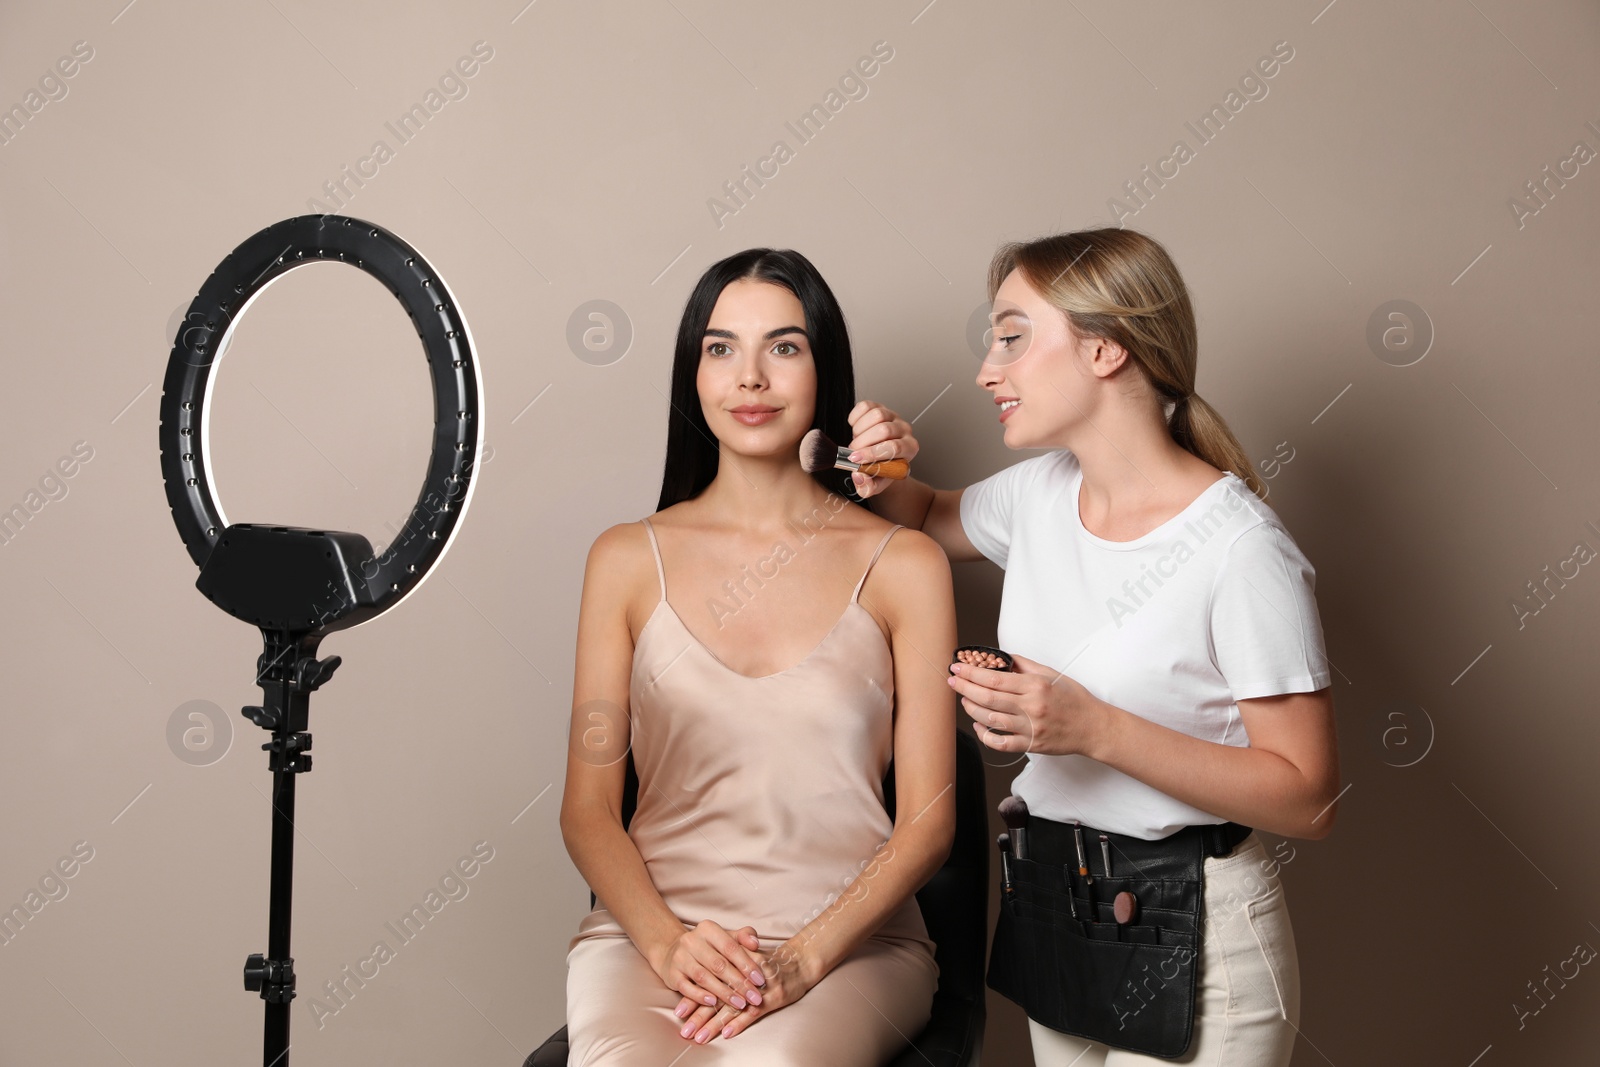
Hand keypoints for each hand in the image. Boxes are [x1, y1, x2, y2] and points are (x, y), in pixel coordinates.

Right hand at [650, 921, 766, 1016]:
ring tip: (741, 1004)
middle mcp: (692, 941)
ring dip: (724, 993)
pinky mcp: (672, 974)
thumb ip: (743, 937)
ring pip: (704, 977)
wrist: (673, 952)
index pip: (731, 947)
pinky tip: (714, 1003)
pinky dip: (700, 996)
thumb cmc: (708, 947)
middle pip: (719, 965)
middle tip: (755, 998)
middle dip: (739, 983)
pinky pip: (686, 988)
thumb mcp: (725, 937)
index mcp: (708, 929)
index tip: (761, 981)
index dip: (747, 964)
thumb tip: (755, 943)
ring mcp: (680, 958)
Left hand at [674, 937, 817, 1043]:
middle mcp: (746, 973)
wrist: (801, 961)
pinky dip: (740, 1022)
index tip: (679, 1011)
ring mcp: (761, 985)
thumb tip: (699, 979)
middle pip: (718, 995)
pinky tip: (727, 1034)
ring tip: (700, 1037)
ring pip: (734, 1005)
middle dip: (700, 1014)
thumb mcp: (747, 956)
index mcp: (735, 962)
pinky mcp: (775, 996)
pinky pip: (755, 1011)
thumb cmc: (770, 963)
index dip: (694, 995)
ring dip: (715, 1023)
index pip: (709, 981)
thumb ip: (725, 964)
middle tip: (684, 1030)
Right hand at [845, 401, 918, 498]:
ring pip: (876, 415)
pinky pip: (866, 406)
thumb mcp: (874, 485)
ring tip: (856, 441)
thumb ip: (867, 487)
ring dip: (860, 430)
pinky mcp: (879, 407)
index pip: (894, 447)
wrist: (878, 458)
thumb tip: (858, 476)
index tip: (855, 459)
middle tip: (853, 453)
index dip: (872, 453)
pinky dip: (855, 418)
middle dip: (863, 442)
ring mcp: (893, 416)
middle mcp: (904, 430)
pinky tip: (855, 429)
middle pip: (884, 430)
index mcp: (909, 449)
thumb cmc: (880, 471)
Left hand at [948, 652, 1106, 755]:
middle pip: (988, 698)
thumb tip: (1000, 657)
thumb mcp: (1052, 674)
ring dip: (971, 709)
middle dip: (964, 688)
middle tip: (952, 681)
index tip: (957, 668)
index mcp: (1035, 686)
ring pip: (990, 720)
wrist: (1093, 727)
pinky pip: (1001, 743)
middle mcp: (1031, 707)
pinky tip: (978, 725)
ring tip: (964, 699)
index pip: (995, 678)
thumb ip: (1024, 665)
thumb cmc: (1074, 699)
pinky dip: (985, 735)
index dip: (971, 673)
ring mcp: (1030, 728)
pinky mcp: (1031, 745)